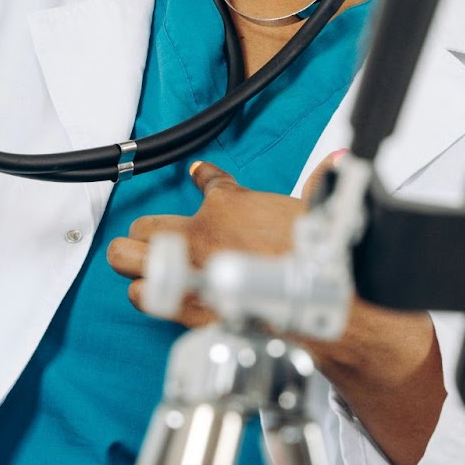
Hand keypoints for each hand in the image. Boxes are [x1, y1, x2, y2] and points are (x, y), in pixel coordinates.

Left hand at [107, 153, 446, 464]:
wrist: (308, 304)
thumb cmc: (313, 258)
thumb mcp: (318, 210)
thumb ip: (320, 183)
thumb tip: (337, 160)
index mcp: (229, 204)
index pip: (207, 179)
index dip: (203, 176)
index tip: (199, 174)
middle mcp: (198, 232)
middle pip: (146, 225)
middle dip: (145, 232)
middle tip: (151, 239)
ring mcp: (183, 267)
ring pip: (127, 256)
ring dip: (133, 261)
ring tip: (137, 265)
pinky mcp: (180, 301)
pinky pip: (139, 293)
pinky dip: (143, 292)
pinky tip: (150, 292)